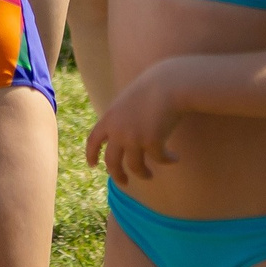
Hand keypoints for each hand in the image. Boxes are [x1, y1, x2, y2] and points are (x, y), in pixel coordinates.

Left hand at [85, 63, 184, 181]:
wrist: (169, 84)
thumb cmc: (152, 88)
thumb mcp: (126, 101)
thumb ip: (120, 118)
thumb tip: (119, 136)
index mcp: (109, 119)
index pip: (93, 140)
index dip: (91, 154)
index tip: (92, 165)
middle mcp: (118, 131)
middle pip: (112, 162)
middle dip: (117, 175)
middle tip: (124, 182)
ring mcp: (134, 138)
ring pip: (135, 167)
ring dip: (143, 174)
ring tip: (149, 176)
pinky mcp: (152, 143)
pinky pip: (159, 159)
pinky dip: (167, 160)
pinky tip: (174, 158)